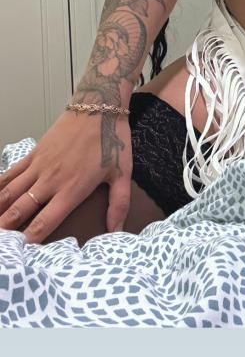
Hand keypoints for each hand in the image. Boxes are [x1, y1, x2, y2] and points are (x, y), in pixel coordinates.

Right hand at [0, 107, 132, 243]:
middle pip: (21, 210)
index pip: (45, 221)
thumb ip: (119, 204)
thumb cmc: (112, 139)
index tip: (21, 251)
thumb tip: (116, 230)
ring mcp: (39, 166)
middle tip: (0, 244)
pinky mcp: (34, 153)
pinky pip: (11, 172)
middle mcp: (51, 180)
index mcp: (71, 190)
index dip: (30, 238)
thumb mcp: (122, 173)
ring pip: (11, 192)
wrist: (98, 105)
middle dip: (6, 228)